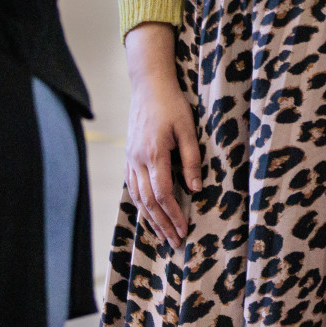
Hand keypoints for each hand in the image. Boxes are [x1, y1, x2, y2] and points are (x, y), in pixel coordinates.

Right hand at [123, 23, 201, 248]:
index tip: (184, 230)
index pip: (162, 194)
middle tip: (175, 242)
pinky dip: (140, 204)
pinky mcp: (129, 155)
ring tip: (162, 235)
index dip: (173, 214)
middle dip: (162, 224)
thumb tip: (196, 189)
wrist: (148, 84)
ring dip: (150, 218)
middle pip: (148, 201)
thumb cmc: (171, 104)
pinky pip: (132, 186)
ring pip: (137, 197)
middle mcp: (138, 160)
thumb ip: (191, 160)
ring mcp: (130, 158)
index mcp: (154, 154)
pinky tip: (147, 213)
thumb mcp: (188, 129)